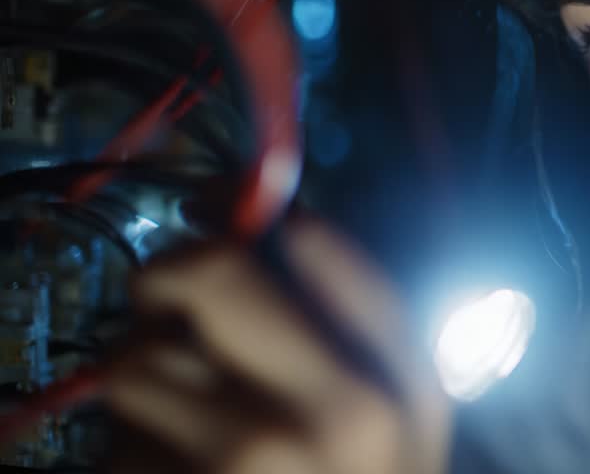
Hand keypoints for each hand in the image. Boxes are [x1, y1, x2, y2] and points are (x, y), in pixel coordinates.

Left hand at [103, 222, 452, 473]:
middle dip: (173, 278)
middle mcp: (332, 418)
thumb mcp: (401, 433)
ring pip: (135, 361)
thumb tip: (271, 228)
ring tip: (188, 434)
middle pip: (210, 273)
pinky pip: (111, 443)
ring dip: (144, 386)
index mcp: (404, 387)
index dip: (259, 217)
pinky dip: (126, 457)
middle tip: (171, 299)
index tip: (231, 214)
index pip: (320, 244)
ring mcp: (243, 463)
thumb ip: (362, 336)